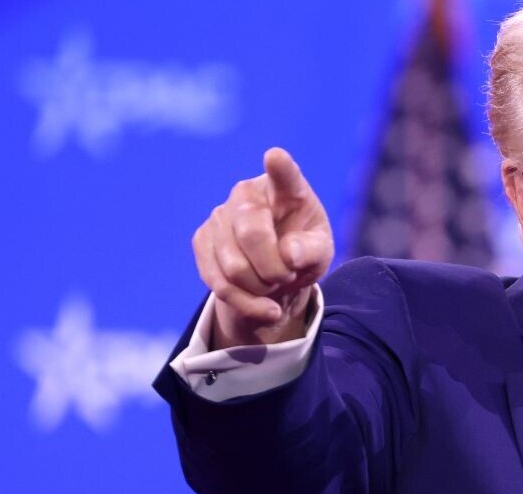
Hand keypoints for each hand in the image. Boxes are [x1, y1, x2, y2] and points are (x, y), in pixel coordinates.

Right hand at [193, 147, 334, 348]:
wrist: (276, 273)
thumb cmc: (303, 251)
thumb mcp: (321, 252)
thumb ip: (312, 250)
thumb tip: (289, 255)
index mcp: (286, 189)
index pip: (284, 175)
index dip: (280, 167)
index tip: (276, 157)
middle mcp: (247, 194)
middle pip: (252, 235)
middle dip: (275, 270)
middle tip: (288, 276)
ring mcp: (219, 215)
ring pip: (233, 266)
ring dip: (261, 289)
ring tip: (275, 285)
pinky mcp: (202, 240)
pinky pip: (218, 282)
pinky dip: (246, 303)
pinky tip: (265, 307)